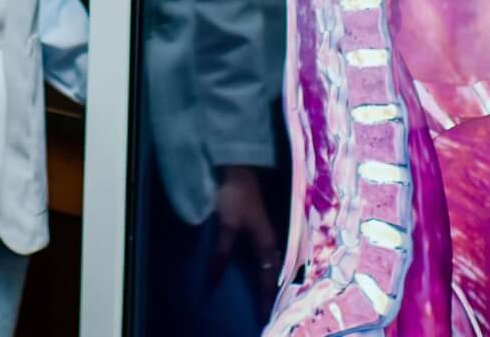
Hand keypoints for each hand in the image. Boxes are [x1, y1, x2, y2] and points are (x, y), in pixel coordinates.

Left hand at [212, 165, 279, 315]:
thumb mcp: (227, 226)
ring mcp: (267, 234)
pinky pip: (267, 256)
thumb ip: (223, 254)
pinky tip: (260, 274)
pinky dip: (266, 270)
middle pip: (274, 273)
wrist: (240, 170)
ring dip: (270, 281)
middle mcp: (271, 241)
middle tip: (268, 312)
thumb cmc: (235, 197)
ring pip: (272, 265)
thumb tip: (214, 281)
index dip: (266, 298)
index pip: (268, 278)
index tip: (265, 318)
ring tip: (266, 299)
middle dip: (272, 293)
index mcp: (266, 243)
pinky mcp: (261, 229)